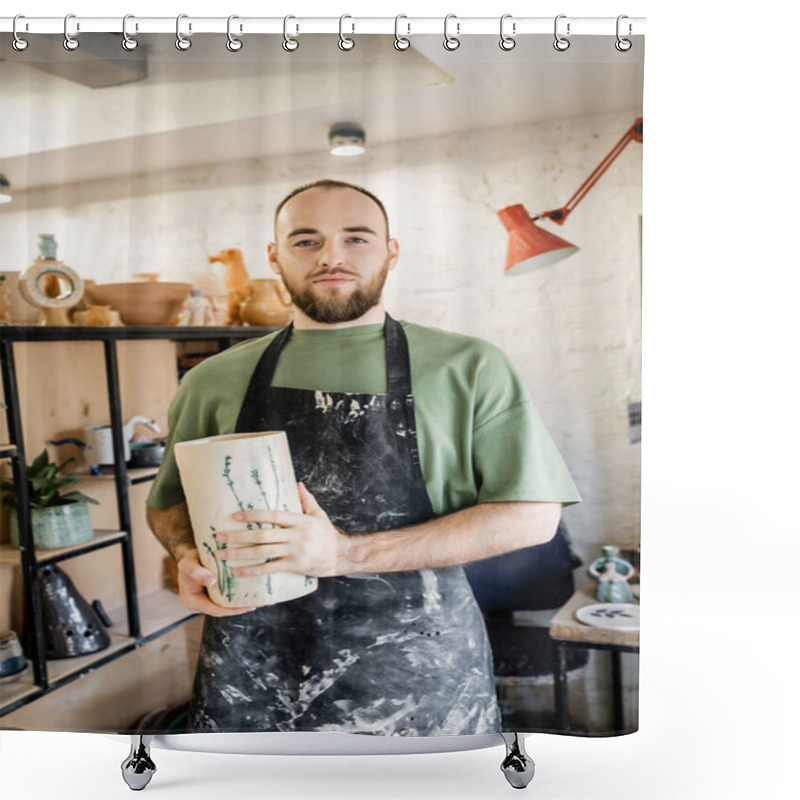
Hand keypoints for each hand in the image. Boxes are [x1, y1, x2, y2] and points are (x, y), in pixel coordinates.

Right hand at [175, 548, 255, 616]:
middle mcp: (199, 604)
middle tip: (256, 605)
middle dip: (238, 608)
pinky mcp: (214, 594)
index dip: (231, 610)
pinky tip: (251, 590)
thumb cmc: (188, 559)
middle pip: (221, 609)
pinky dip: (237, 594)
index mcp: (191, 602)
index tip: (246, 607)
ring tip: (257, 600)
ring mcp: (206, 600)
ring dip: (240, 603)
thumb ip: (197, 572)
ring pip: (225, 604)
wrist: (190, 555)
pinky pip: (226, 596)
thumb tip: (211, 581)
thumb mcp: (189, 564)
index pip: (214, 610)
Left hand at [213, 482, 350, 577]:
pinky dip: (251, 571)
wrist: (340, 555)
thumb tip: (297, 483)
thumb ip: (307, 499)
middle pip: (262, 535)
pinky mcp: (293, 566)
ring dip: (239, 554)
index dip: (254, 515)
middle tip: (219, 537)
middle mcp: (295, 535)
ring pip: (262, 552)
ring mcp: (294, 551)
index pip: (273, 515)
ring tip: (221, 554)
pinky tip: (237, 572)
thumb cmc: (327, 534)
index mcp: (299, 521)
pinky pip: (269, 569)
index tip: (236, 515)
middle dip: (238, 536)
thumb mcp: (319, 514)